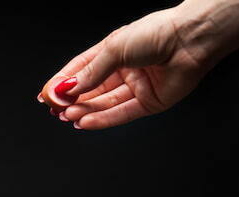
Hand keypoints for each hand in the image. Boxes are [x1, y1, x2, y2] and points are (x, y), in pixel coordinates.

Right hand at [39, 7, 210, 129]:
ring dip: (84, 112)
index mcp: (113, 52)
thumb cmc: (157, 33)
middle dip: (72, 101)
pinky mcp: (148, 103)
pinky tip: (86, 122)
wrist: (191, 39)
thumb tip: (67, 88)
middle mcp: (123, 71)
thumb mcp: (114, 49)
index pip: (81, 71)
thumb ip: (90, 72)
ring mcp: (135, 88)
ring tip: (67, 116)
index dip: (63, 83)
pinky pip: (121, 114)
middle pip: (91, 91)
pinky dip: (102, 120)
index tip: (47, 94)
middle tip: (56, 109)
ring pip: (103, 104)